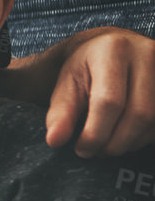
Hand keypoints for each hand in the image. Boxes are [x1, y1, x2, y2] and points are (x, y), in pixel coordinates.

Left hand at [41, 28, 154, 156]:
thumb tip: (55, 140)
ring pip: (154, 119)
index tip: (82, 149)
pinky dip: (145, 136)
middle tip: (96, 152)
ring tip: (108, 145)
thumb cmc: (86, 68)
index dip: (96, 133)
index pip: (109, 101)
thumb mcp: (66, 85)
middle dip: (115, 142)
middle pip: (138, 113)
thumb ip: (60, 113)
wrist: (110, 48)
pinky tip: (126, 137)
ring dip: (131, 142)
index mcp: (112, 50)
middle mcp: (146, 54)